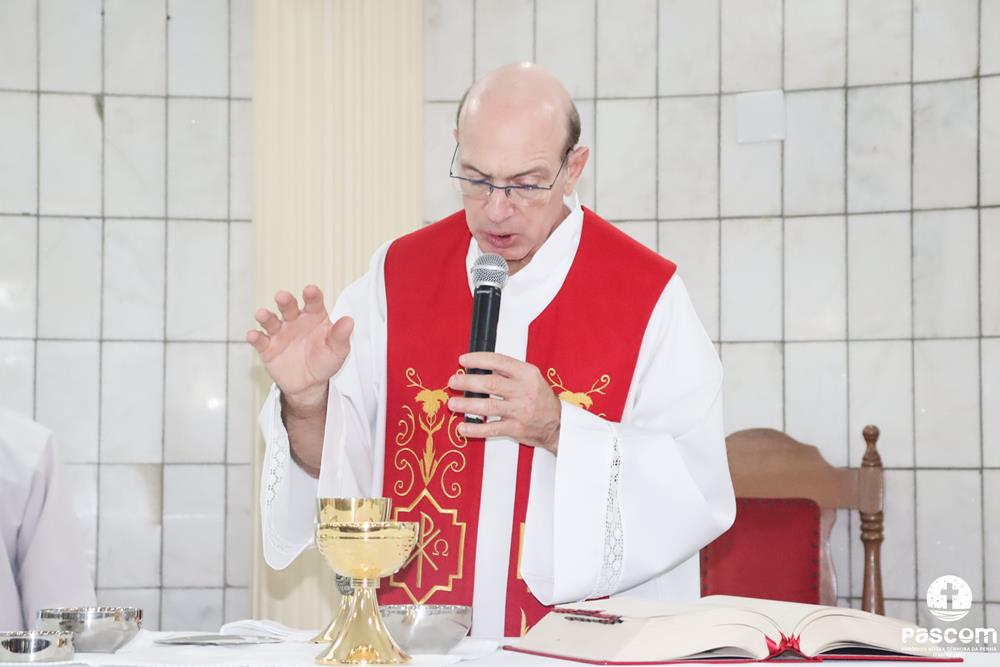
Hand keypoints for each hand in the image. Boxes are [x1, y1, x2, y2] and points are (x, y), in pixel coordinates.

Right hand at [246, 285, 353, 410]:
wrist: (310, 383)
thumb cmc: (325, 361)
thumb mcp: (337, 350)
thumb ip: (341, 335)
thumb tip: (349, 321)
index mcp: (314, 316)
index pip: (313, 302)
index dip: (312, 295)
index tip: (310, 290)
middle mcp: (295, 321)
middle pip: (288, 307)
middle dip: (285, 301)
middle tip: (282, 297)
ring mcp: (280, 333)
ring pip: (271, 321)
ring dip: (265, 317)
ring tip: (262, 315)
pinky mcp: (268, 348)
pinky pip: (260, 341)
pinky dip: (255, 337)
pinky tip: (253, 335)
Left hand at [446, 352, 561, 453]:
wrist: (557, 424)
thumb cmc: (540, 398)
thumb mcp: (531, 378)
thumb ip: (509, 371)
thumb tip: (479, 365)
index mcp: (527, 374)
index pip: (499, 361)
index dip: (478, 359)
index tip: (463, 361)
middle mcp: (523, 391)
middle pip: (490, 384)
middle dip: (467, 382)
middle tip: (453, 382)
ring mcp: (519, 411)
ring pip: (488, 406)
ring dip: (466, 405)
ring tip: (453, 404)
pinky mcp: (516, 428)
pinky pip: (492, 428)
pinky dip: (475, 429)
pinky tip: (463, 428)